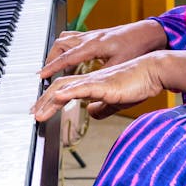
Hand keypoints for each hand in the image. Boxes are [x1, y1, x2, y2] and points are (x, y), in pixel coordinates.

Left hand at [33, 53, 163, 121]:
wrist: (153, 71)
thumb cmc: (138, 83)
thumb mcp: (117, 100)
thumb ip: (103, 106)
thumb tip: (91, 112)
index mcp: (92, 82)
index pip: (64, 88)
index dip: (49, 99)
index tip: (39, 111)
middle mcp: (90, 79)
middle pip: (59, 87)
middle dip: (42, 101)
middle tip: (31, 114)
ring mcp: (96, 80)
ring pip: (66, 87)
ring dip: (49, 101)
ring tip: (37, 113)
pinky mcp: (105, 84)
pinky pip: (83, 87)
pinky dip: (69, 93)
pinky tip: (58, 98)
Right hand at [38, 20, 166, 79]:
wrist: (151, 32)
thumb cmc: (138, 47)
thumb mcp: (120, 68)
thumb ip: (102, 83)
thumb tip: (88, 104)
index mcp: (93, 46)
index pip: (66, 58)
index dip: (52, 68)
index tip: (40, 78)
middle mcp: (90, 38)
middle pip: (61, 45)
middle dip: (50, 60)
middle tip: (44, 75)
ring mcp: (94, 35)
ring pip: (67, 39)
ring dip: (58, 52)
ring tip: (54, 67)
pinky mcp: (98, 35)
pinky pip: (76, 39)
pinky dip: (68, 49)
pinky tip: (73, 59)